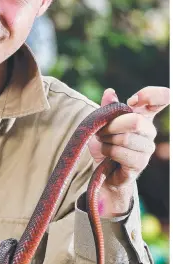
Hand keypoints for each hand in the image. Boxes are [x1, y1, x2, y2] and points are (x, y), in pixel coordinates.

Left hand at [88, 86, 169, 215]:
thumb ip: (107, 107)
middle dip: (112, 126)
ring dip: (107, 139)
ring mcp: (147, 148)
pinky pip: (120, 152)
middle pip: (135, 121)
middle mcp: (150, 130)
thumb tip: (109, 92)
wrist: (104, 171)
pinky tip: (107, 153)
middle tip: (101, 131)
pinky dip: (108, 151)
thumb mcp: (103, 123)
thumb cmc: (106, 143)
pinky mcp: (140, 163)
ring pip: (125, 138)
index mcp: (143, 116)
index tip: (133, 101)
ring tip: (104, 142)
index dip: (150, 95)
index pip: (161, 98)